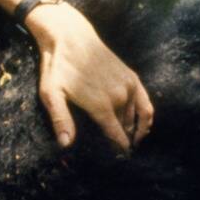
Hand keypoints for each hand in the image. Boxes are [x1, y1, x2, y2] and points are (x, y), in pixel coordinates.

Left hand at [27, 2, 153, 151]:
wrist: (71, 38)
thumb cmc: (58, 67)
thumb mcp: (51, 94)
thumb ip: (60, 119)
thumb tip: (66, 144)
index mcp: (102, 105)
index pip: (117, 137)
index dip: (118, 151)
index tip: (118, 162)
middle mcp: (120, 97)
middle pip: (127, 129)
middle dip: (124, 142)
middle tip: (117, 153)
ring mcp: (128, 86)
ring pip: (137, 118)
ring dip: (135, 131)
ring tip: (130, 143)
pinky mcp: (132, 77)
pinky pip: (146, 103)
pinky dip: (147, 117)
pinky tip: (144, 127)